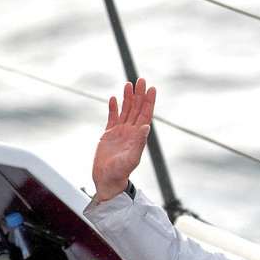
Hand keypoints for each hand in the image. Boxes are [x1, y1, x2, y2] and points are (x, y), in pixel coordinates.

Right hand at [91, 79, 156, 202]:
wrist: (107, 179)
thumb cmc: (120, 172)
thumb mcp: (132, 158)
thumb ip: (139, 143)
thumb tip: (147, 127)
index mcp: (137, 136)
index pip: (145, 114)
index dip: (149, 101)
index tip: (151, 88)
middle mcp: (130, 131)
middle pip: (136, 108)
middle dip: (139, 94)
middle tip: (141, 80)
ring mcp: (119, 132)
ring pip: (125, 110)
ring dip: (128, 98)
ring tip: (129, 84)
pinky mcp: (108, 134)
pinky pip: (112, 117)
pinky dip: (113, 108)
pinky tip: (114, 99)